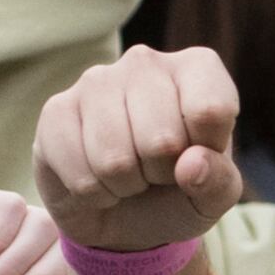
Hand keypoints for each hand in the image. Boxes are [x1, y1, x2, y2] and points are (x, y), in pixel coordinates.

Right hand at [34, 45, 250, 254]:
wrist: (124, 213)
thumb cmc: (179, 192)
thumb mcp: (215, 196)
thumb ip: (219, 182)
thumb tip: (191, 165)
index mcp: (197, 68)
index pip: (211, 111)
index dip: (205, 153)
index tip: (196, 156)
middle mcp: (145, 61)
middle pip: (163, 140)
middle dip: (162, 174)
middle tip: (157, 172)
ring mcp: (95, 80)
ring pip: (114, 159)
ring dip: (125, 185)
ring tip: (129, 175)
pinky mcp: (55, 110)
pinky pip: (79, 173)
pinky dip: (92, 194)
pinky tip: (98, 179)